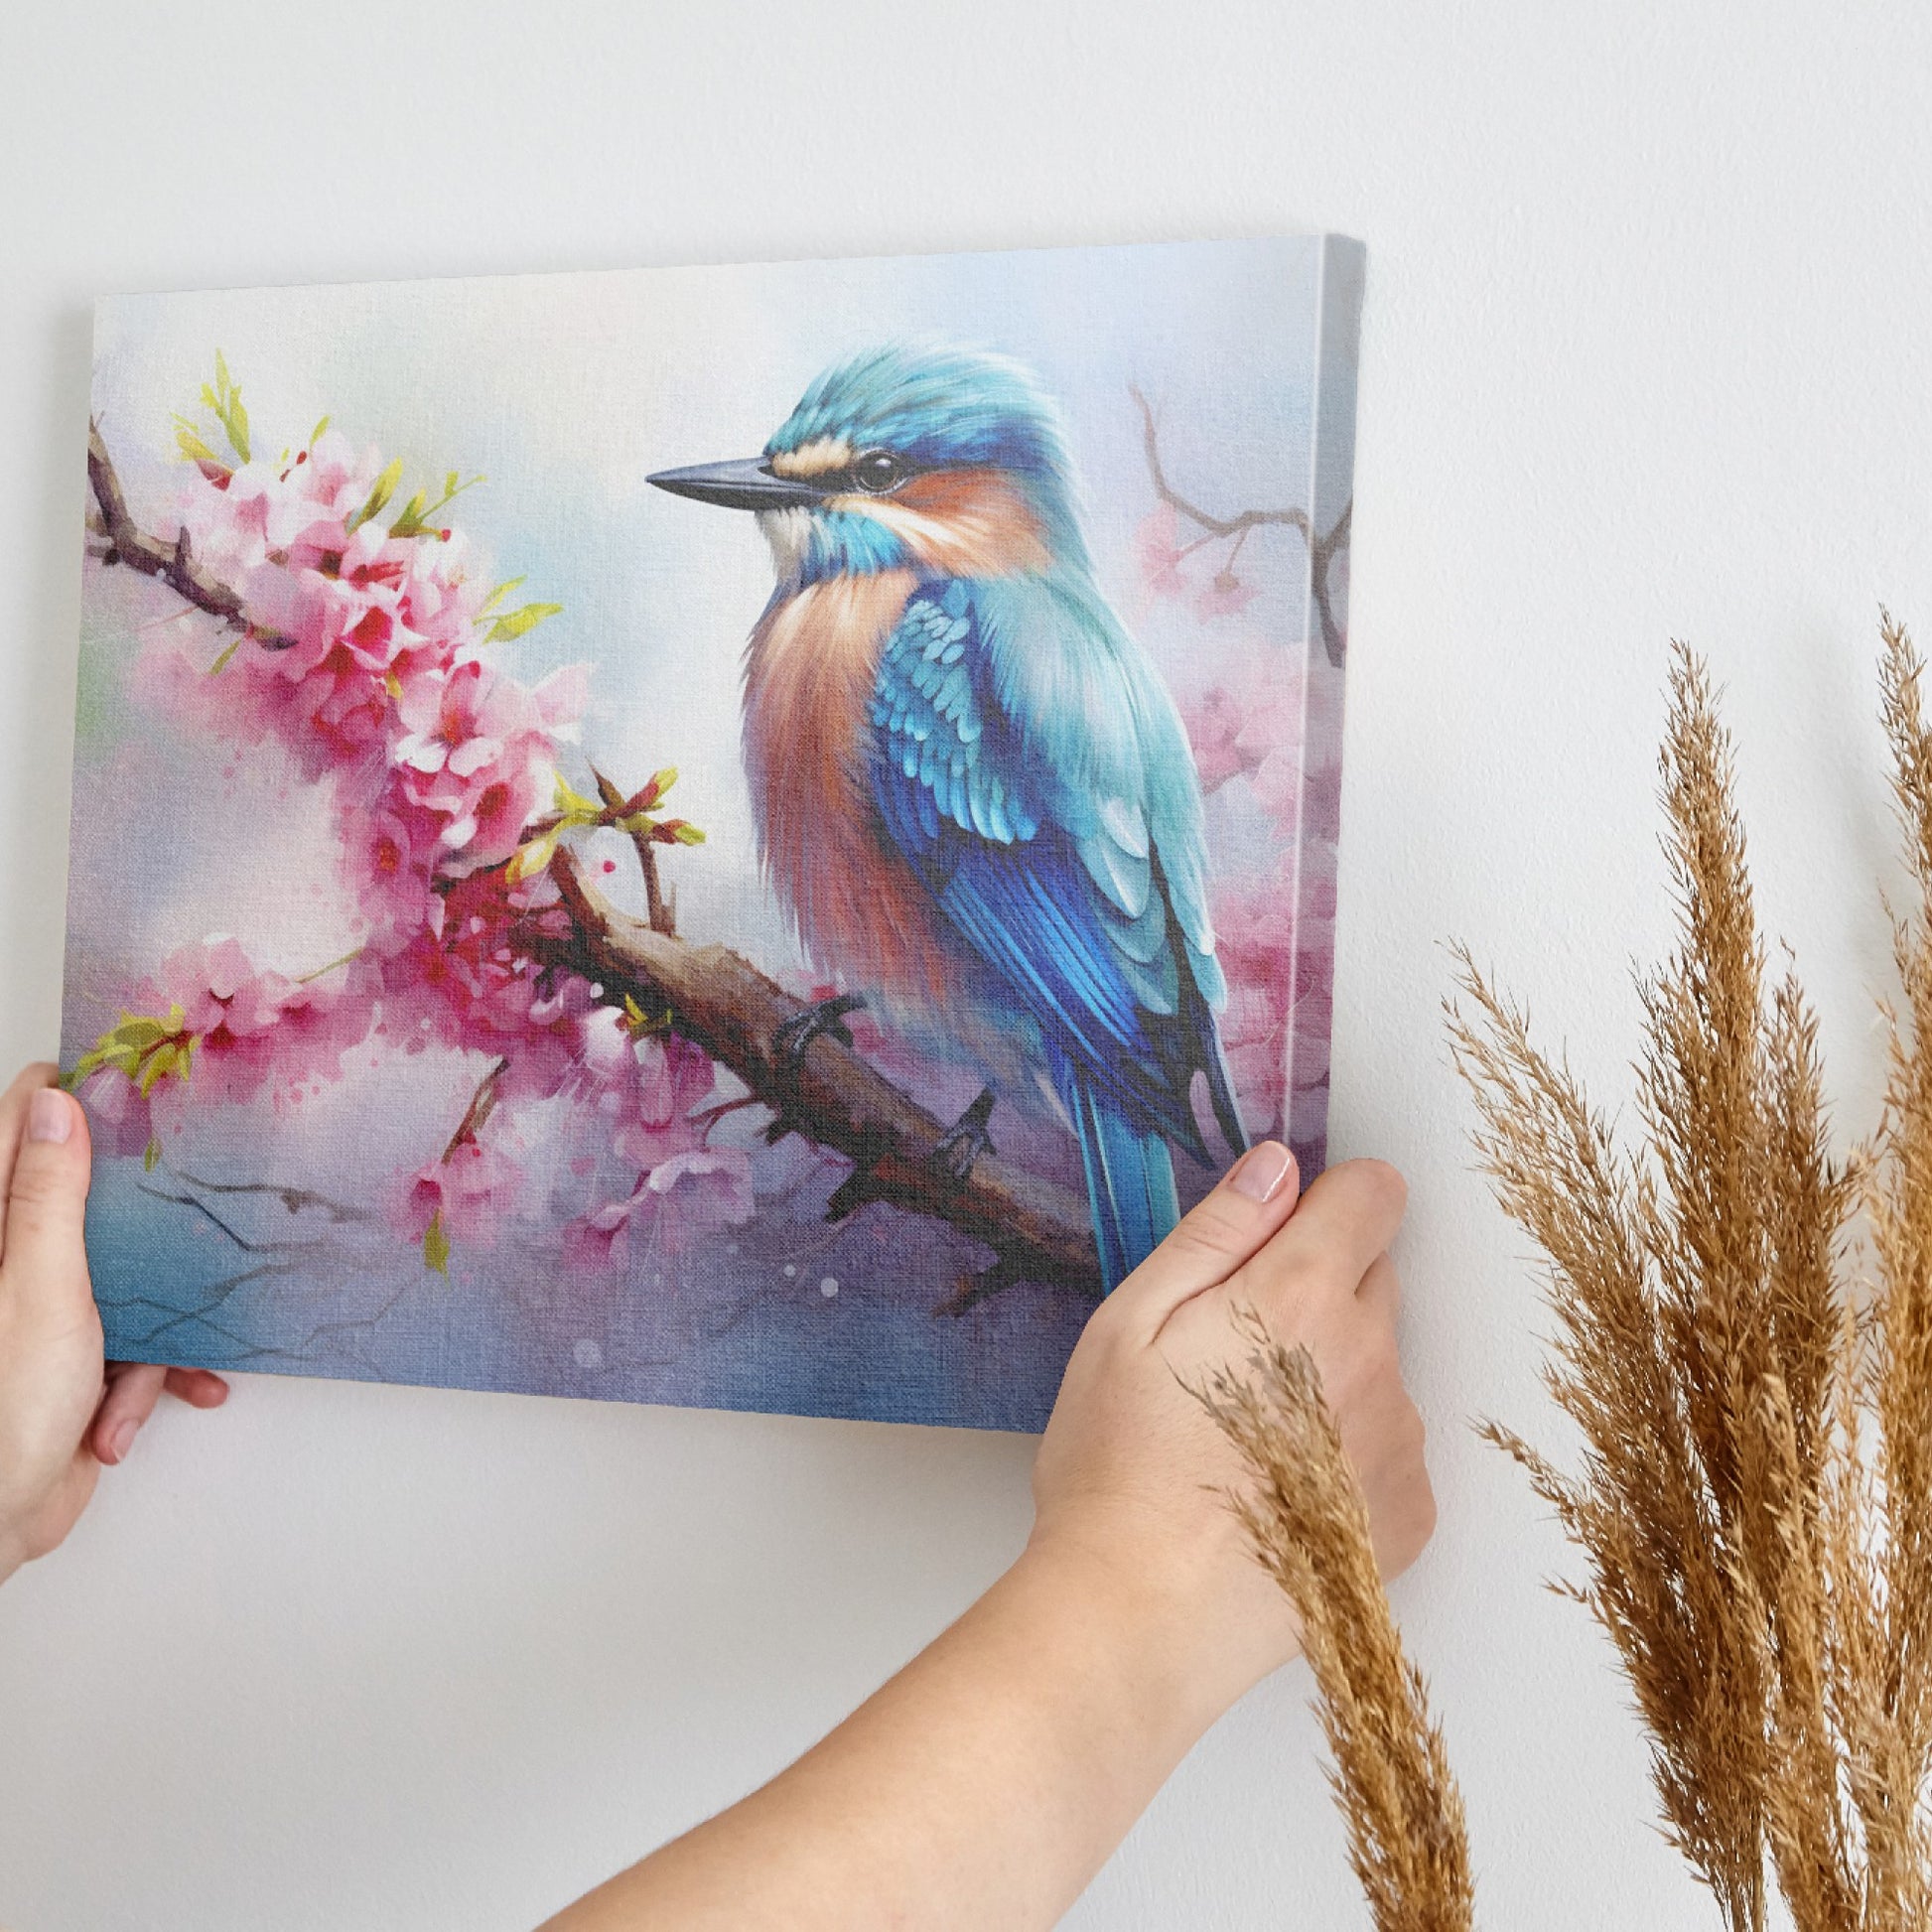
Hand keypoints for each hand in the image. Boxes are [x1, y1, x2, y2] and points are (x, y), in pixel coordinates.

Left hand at [0, 1063, 228, 1583]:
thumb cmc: (3, 1410)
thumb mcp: (40, 1287)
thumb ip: (49, 1195)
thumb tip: (56, 1103)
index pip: (25, 1122)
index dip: (80, 1096)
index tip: (141, 1085)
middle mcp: (14, 1258)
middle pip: (89, 1196)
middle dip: (146, 1218)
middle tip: (187, 1204)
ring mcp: (44, 1307)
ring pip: (126, 1272)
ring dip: (153, 1323)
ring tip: (150, 1365)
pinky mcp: (73, 1355)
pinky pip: (132, 1340)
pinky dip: (145, 1377)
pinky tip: (131, 1414)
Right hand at [1028, 1143, 1433, 1722]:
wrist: (1143, 1617)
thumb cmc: (1119, 1470)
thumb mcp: (1131, 1323)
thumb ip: (1216, 1233)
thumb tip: (1276, 1168)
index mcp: (1301, 1296)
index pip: (1374, 1194)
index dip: (1327, 1202)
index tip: (1281, 1237)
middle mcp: (1372, 1359)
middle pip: (1375, 1279)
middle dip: (1318, 1291)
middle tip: (1233, 1352)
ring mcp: (1398, 1442)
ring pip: (1379, 1367)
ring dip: (1332, 1378)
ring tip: (1244, 1438)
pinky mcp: (1408, 1514)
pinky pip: (1389, 1449)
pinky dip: (1347, 1456)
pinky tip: (1277, 1491)